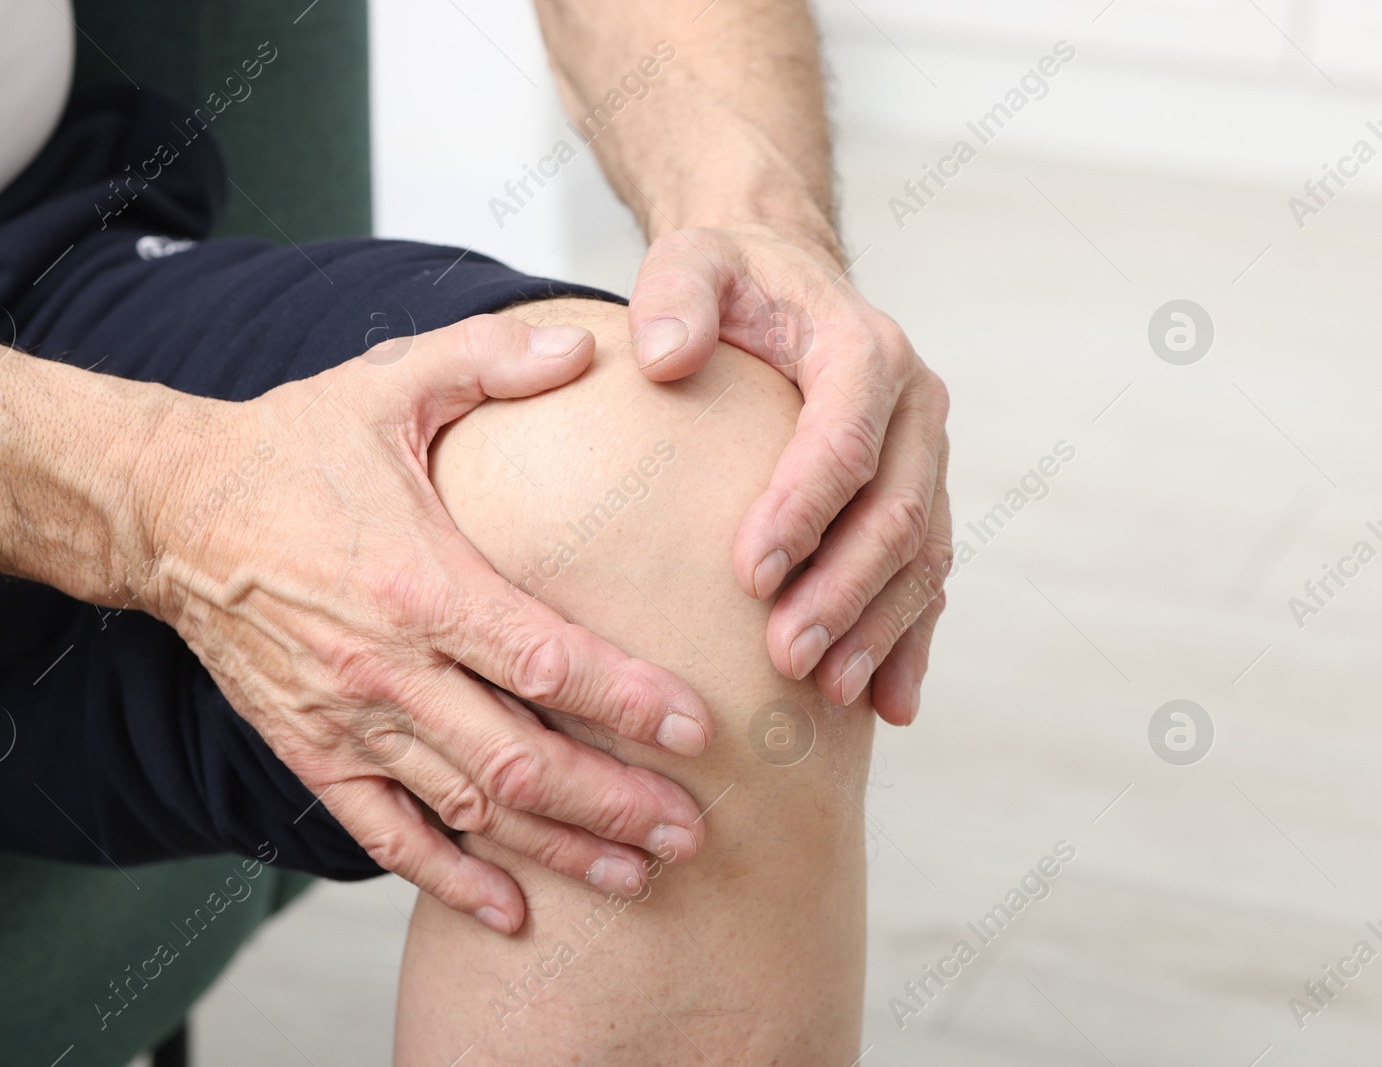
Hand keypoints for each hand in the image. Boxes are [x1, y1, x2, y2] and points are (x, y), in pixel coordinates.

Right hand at [137, 316, 711, 932]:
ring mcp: (346, 720)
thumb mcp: (389, 382)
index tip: (697, 732)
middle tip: (694, 833)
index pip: (544, 660)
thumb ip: (492, 357)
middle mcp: (385, 666)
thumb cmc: (288, 445)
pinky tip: (510, 912)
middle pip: (519, 760)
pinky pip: (386, 833)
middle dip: (614, 803)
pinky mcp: (311, 750)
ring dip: (557, 848)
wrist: (169, 509)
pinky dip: (449, 880)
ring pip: (469, 809)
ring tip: (637, 875)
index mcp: (418, 580)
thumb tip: (589, 339)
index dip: (626, 701)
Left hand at [628, 223, 951, 722]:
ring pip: (922, 556)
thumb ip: (673, 294)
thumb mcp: (692, 261)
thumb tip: (662, 357)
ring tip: (826, 691)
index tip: (748, 574)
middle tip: (783, 656)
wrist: (787, 286)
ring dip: (878, 628)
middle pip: (895, 511)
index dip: (804, 509)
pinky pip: (929, 580)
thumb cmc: (731, 282)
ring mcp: (924, 458)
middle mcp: (913, 406)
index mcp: (863, 348)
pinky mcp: (921, 499)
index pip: (845, 438)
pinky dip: (910, 641)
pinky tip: (888, 705)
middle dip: (843, 590)